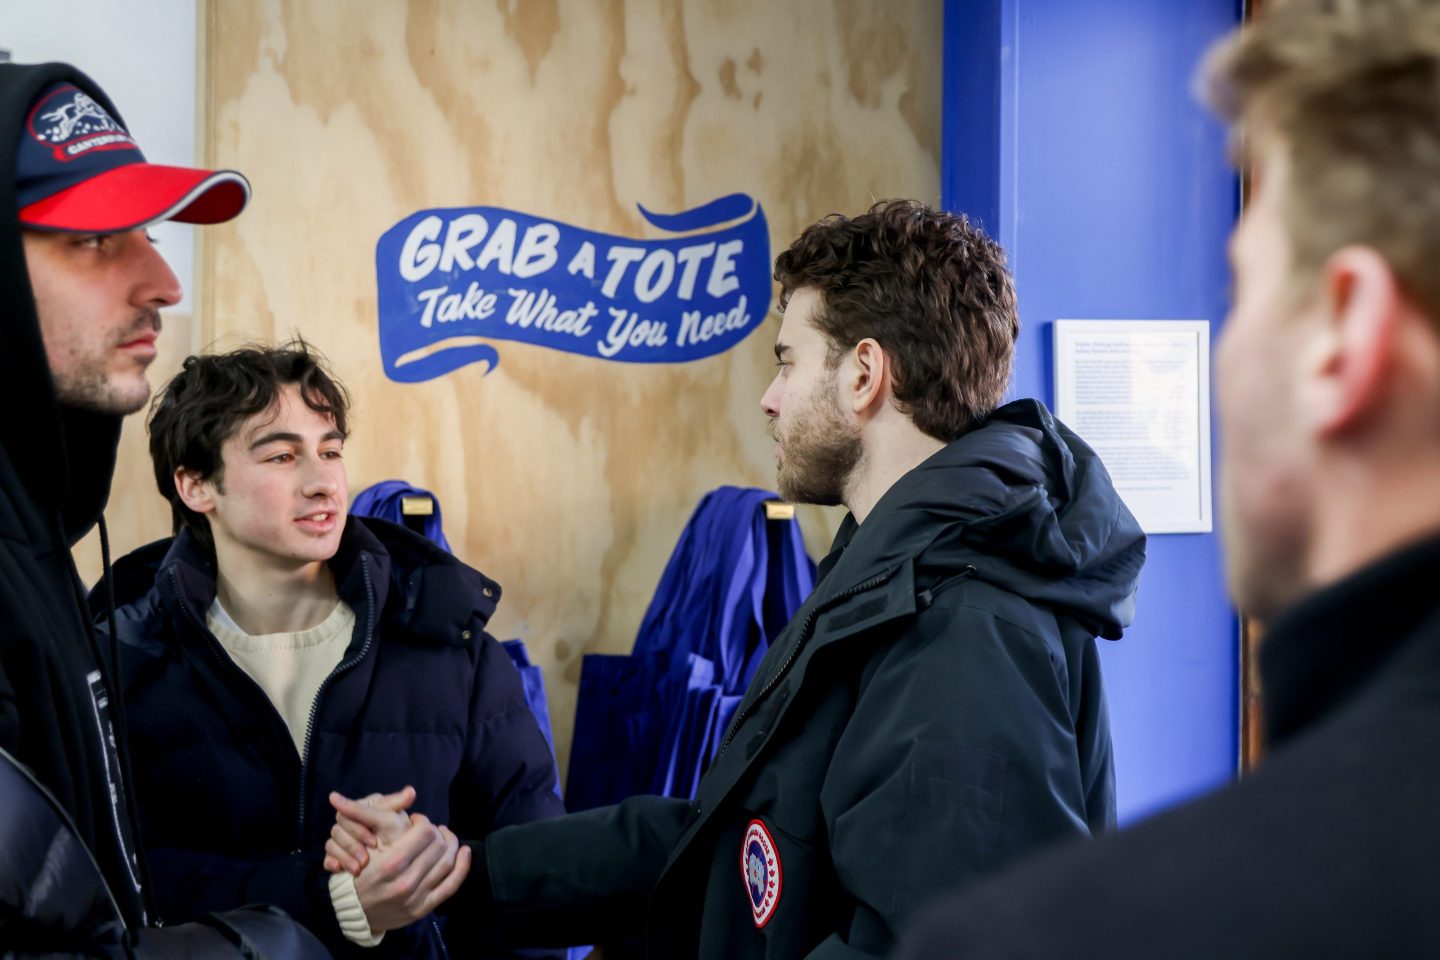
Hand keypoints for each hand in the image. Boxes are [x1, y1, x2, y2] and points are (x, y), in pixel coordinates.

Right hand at [324, 787, 415, 874]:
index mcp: (368, 807)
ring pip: (332, 842)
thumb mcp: (398, 824)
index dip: (358, 827)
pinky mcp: (338, 854)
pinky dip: (333, 862)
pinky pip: (327, 856)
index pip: (350, 810)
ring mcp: (345, 838)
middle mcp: (354, 820)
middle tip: (366, 858)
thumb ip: (397, 807)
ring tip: (359, 868)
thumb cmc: (399, 842)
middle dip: (353, 844)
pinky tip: (339, 869)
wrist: (394, 871)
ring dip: (345, 856)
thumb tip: (411, 791)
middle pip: (338, 827)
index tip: (372, 842)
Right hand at [353, 813, 471, 933]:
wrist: (354, 910)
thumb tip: (409, 791)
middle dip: (436, 831)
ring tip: (443, 837)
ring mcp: (416, 897)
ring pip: (447, 862)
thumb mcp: (363, 842)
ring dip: (450, 843)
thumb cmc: (358, 871)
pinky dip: (463, 866)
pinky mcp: (424, 908)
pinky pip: (452, 885)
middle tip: (428, 830)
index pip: (424, 832)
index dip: (423, 821)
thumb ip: (382, 816)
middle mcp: (406, 881)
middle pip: (438, 845)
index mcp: (391, 863)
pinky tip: (464, 851)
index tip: (416, 821)